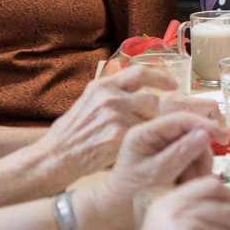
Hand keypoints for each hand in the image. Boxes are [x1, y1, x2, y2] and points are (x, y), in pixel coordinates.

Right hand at [35, 66, 169, 180]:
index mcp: (102, 86)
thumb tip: (135, 94)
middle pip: (151, 99)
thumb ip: (110, 96)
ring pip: (150, 120)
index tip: (174, 85)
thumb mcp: (87, 104)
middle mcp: (109, 96)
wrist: (55, 156)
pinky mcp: (118, 135)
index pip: (139, 72)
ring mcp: (114, 115)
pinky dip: (145, 143)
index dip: (160, 77)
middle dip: (158, 114)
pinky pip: (143, 136)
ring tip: (146, 140)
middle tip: (160, 125)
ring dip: (151, 130)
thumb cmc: (70, 134)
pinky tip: (140, 150)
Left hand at [103, 111, 225, 200]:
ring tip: (192, 184)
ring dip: (199, 166)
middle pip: (191, 133)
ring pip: (195, 147)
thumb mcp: (157, 174)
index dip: (205, 125)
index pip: (181, 119)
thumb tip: (205, 135)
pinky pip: (191, 159)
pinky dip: (195, 171)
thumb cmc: (130, 194)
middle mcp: (155, 135)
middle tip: (204, 175)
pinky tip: (189, 184)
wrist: (117, 214)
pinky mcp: (170, 158)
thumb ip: (180, 153)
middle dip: (201, 154)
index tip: (223, 137)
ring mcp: (163, 146)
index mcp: (146, 133)